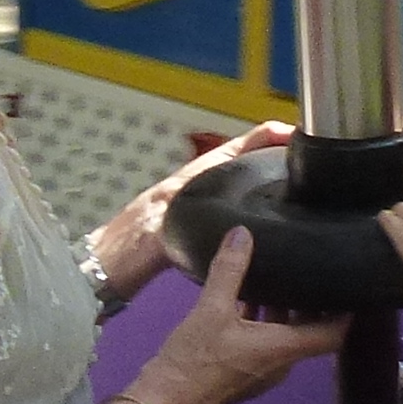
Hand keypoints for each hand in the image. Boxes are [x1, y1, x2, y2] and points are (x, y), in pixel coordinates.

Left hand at [99, 120, 290, 295]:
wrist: (98, 271)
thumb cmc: (123, 250)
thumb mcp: (159, 233)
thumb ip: (186, 224)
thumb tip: (221, 226)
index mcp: (187, 182)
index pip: (233, 149)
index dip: (263, 137)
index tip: (293, 133)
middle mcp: (192, 188)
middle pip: (239, 162)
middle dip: (270, 154)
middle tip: (304, 159)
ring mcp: (190, 206)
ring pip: (233, 184)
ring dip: (260, 178)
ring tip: (292, 185)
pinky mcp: (188, 226)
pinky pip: (226, 207)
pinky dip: (246, 204)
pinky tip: (259, 221)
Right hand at [128, 226, 342, 403]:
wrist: (164, 401)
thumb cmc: (194, 358)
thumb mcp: (211, 309)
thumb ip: (229, 270)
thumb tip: (242, 233)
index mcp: (283, 349)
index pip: (333, 333)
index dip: (345, 311)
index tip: (348, 286)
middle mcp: (281, 364)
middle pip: (309, 332)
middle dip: (310, 304)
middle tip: (310, 273)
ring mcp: (262, 373)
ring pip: (284, 337)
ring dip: (283, 312)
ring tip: (277, 279)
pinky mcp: (244, 375)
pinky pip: (264, 345)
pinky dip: (263, 324)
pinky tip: (244, 301)